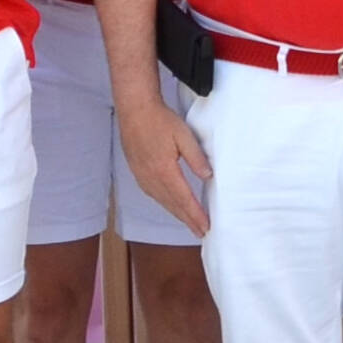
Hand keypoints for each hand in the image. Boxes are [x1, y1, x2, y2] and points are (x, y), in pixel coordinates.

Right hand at [116, 95, 212, 237]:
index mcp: (164, 171)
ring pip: (162, 201)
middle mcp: (151, 178)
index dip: (195, 215)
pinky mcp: (137, 172)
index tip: (206, 226)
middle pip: (172, 205)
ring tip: (189, 223)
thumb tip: (208, 177)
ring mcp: (142, 176)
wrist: (134, 110)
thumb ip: (196, 157)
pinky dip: (165, 203)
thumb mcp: (183, 135)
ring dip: (176, 214)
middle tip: (201, 232)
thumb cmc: (160, 120)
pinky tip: (171, 205)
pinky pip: (153, 194)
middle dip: (188, 220)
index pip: (183, 199)